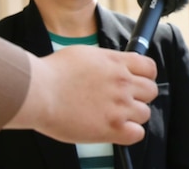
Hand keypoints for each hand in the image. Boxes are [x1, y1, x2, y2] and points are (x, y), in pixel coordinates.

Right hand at [7, 45, 157, 143]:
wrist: (38, 91)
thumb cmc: (53, 72)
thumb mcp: (86, 54)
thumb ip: (106, 61)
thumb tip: (112, 65)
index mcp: (117, 63)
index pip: (150, 68)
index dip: (145, 76)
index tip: (136, 82)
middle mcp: (123, 82)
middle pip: (151, 91)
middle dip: (139, 96)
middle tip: (123, 101)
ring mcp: (119, 105)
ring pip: (145, 113)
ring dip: (132, 116)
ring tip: (114, 117)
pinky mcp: (112, 127)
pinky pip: (137, 134)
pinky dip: (129, 134)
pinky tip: (115, 130)